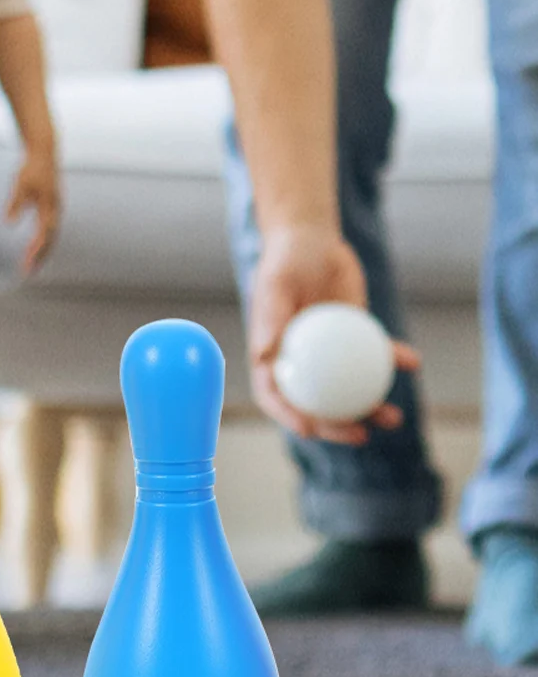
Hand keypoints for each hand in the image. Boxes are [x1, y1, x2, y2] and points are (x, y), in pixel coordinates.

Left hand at [6, 146, 59, 274]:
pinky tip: (36, 246)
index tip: (26, 264)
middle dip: (39, 258)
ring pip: (52, 236)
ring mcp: (56, 210)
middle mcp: (55, 211)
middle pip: (50, 241)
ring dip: (43, 251)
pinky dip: (45, 241)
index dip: (35, 252)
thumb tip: (8, 222)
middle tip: (28, 272)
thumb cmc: (31, 168)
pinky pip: (51, 229)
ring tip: (32, 265)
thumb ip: (15, 203)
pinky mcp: (54, 207)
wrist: (44, 152)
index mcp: (49, 208)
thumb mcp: (20, 184)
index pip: (43, 237)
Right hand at [250, 225, 420, 444]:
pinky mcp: (356, 339)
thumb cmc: (284, 263)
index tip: (310, 430)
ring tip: (393, 418)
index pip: (276, 398)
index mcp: (272, 360)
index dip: (290, 419)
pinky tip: (412, 362)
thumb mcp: (273, 287)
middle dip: (339, 427)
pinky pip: (376, 355)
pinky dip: (394, 360)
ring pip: (351, 390)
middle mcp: (302, 364)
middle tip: (362, 434)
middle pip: (317, 406)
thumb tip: (264, 356)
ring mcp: (331, 356)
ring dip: (372, 407)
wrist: (311, 242)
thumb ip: (269, 320)